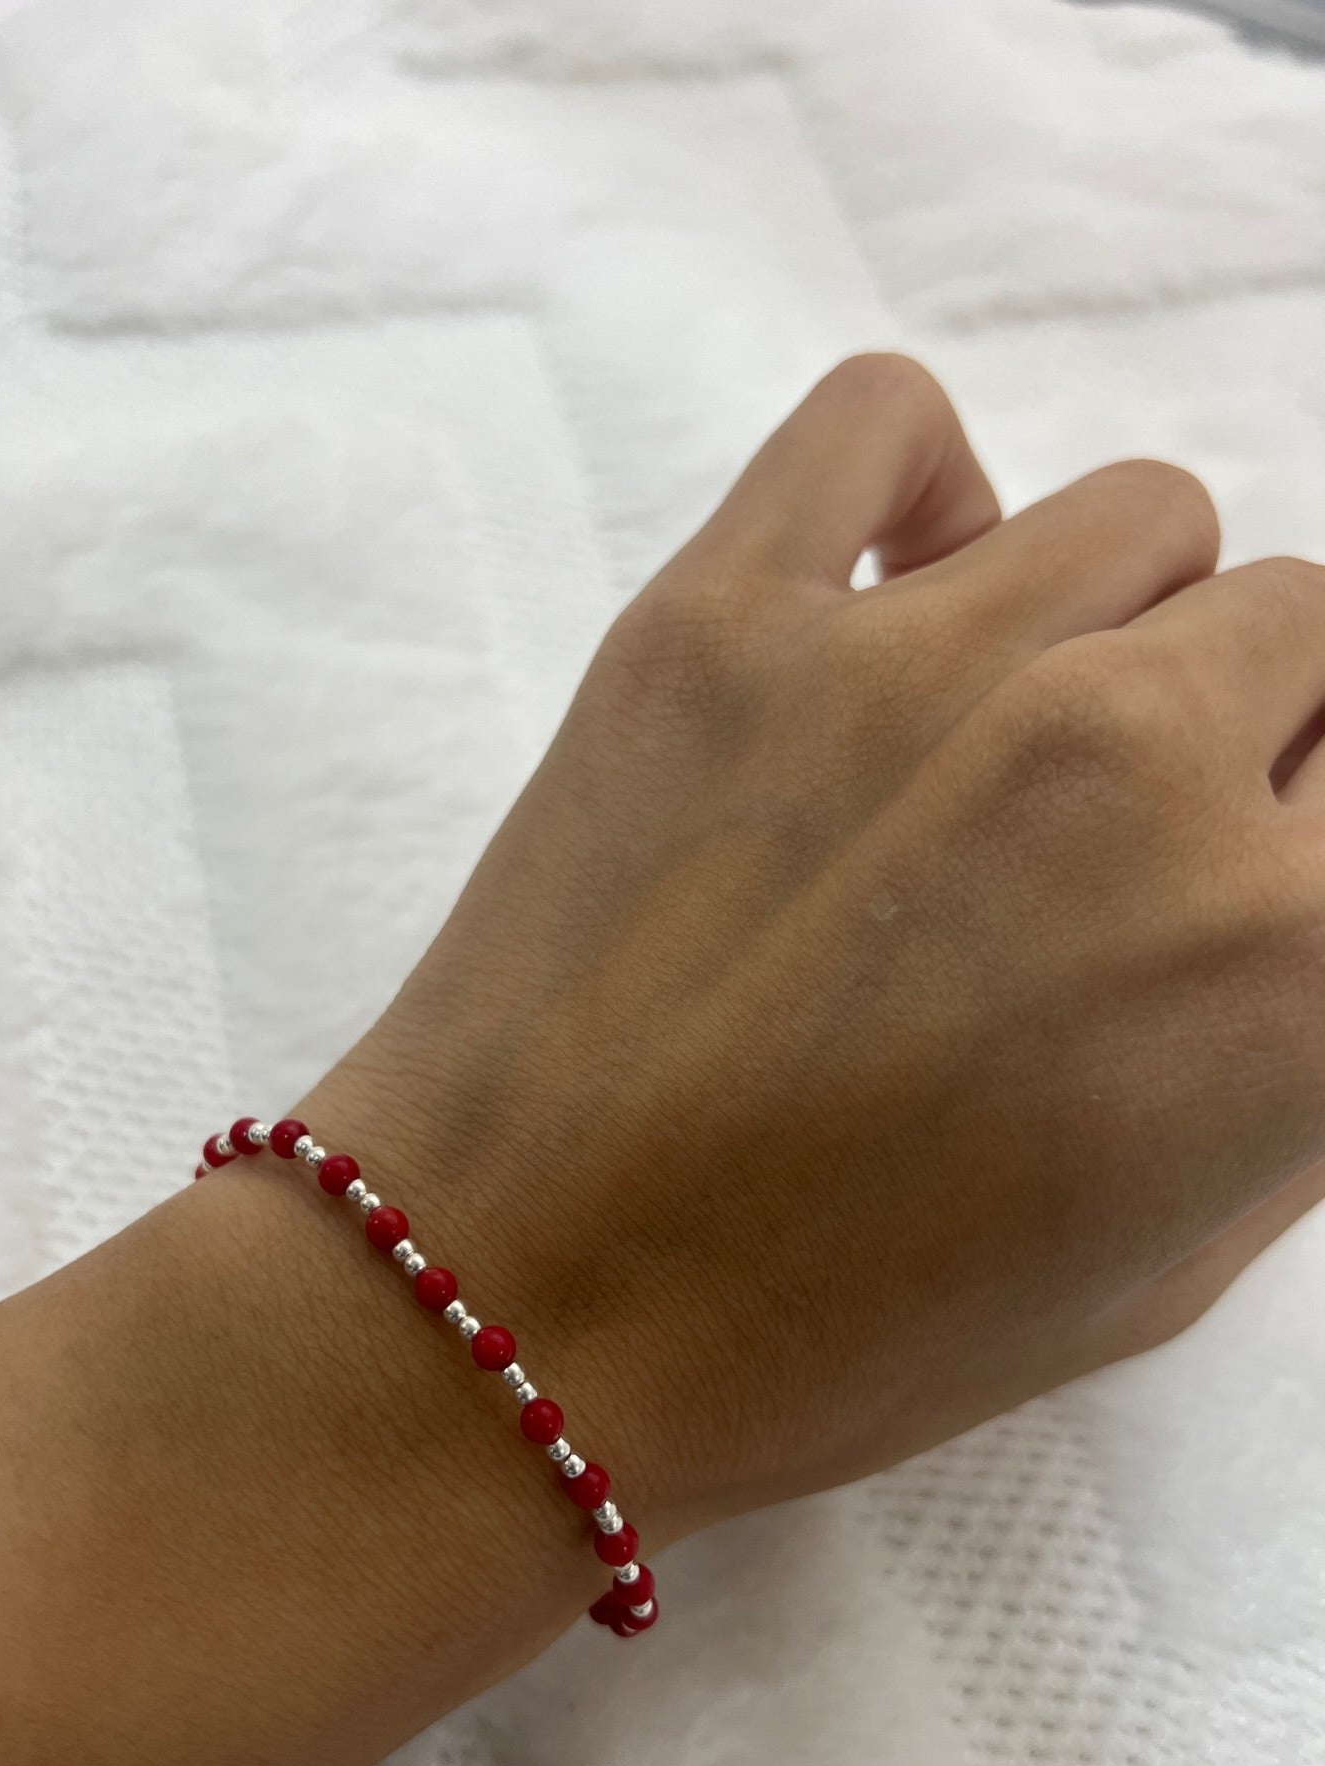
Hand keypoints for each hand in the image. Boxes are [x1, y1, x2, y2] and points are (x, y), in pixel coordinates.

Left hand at [307, 353, 1324, 1530]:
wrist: (527, 1307)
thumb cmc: (841, 1337)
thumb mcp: (1167, 1262)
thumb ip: (1307, 1052)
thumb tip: (1305, 885)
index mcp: (1286, 959)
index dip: (1302, 838)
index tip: (1232, 879)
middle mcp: (1135, 768)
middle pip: (1298, 625)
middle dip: (1239, 735)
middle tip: (1100, 851)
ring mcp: (917, 664)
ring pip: (1140, 517)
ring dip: (1106, 625)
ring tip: (993, 746)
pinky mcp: (723, 615)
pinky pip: (886, 420)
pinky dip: (921, 489)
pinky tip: (893, 602)